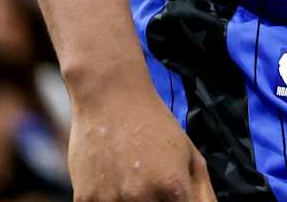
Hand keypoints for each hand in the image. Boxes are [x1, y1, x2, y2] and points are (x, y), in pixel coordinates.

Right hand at [69, 83, 216, 200]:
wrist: (110, 96)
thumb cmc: (154, 123)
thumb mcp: (189, 154)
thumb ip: (202, 193)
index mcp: (173, 186)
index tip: (171, 193)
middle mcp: (141, 197)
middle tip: (150, 181)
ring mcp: (110, 200)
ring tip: (130, 179)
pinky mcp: (83, 200)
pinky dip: (107, 200)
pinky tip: (111, 180)